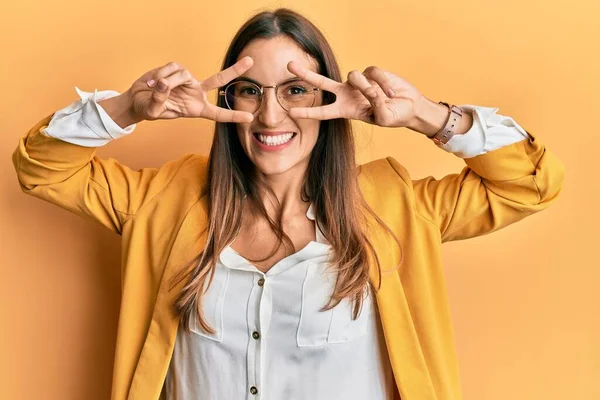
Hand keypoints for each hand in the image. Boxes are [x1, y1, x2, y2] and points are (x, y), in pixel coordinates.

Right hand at [123, 57, 254, 122]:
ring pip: (183, 74)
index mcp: (195, 109)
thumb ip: (159, 100)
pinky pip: (172, 68)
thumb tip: (164, 83)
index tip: (250, 117)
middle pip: (219, 80)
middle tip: (251, 61)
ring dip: (166, 81)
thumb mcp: (153, 110)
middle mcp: (196, 93)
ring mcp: (188, 80)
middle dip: (235, 70)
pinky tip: (153, 82)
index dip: (233, 116)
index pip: (218, 114)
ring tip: (154, 88)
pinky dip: (160, 74)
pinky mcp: (177, 69)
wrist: (137, 98)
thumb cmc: (148, 108)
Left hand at [287, 62, 423, 127]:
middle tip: (289, 66)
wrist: (411, 108)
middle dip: (306, 74)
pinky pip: (372, 73)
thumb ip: (374, 103)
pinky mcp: (371, 72)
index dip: (308, 112)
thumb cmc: (395, 116)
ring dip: (368, 87)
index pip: (323, 111)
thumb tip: (366, 85)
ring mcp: (358, 83)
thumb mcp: (383, 117)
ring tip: (384, 97)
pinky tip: (391, 92)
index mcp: (346, 110)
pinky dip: (384, 83)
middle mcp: (348, 94)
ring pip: (354, 76)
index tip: (291, 112)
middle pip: (322, 83)